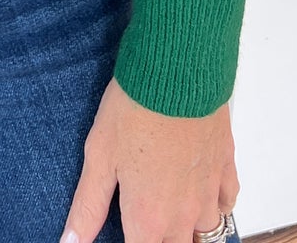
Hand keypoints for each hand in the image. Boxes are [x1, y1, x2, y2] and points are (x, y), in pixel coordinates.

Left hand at [59, 76, 238, 242]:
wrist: (178, 70)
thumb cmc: (134, 109)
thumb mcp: (99, 156)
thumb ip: (87, 207)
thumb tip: (70, 242)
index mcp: (149, 218)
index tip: (126, 229)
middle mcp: (183, 215)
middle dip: (161, 239)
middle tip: (146, 221)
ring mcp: (209, 193)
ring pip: (205, 232)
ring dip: (189, 229)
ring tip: (171, 213)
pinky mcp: (226, 167)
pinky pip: (227, 203)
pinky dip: (215, 206)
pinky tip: (201, 194)